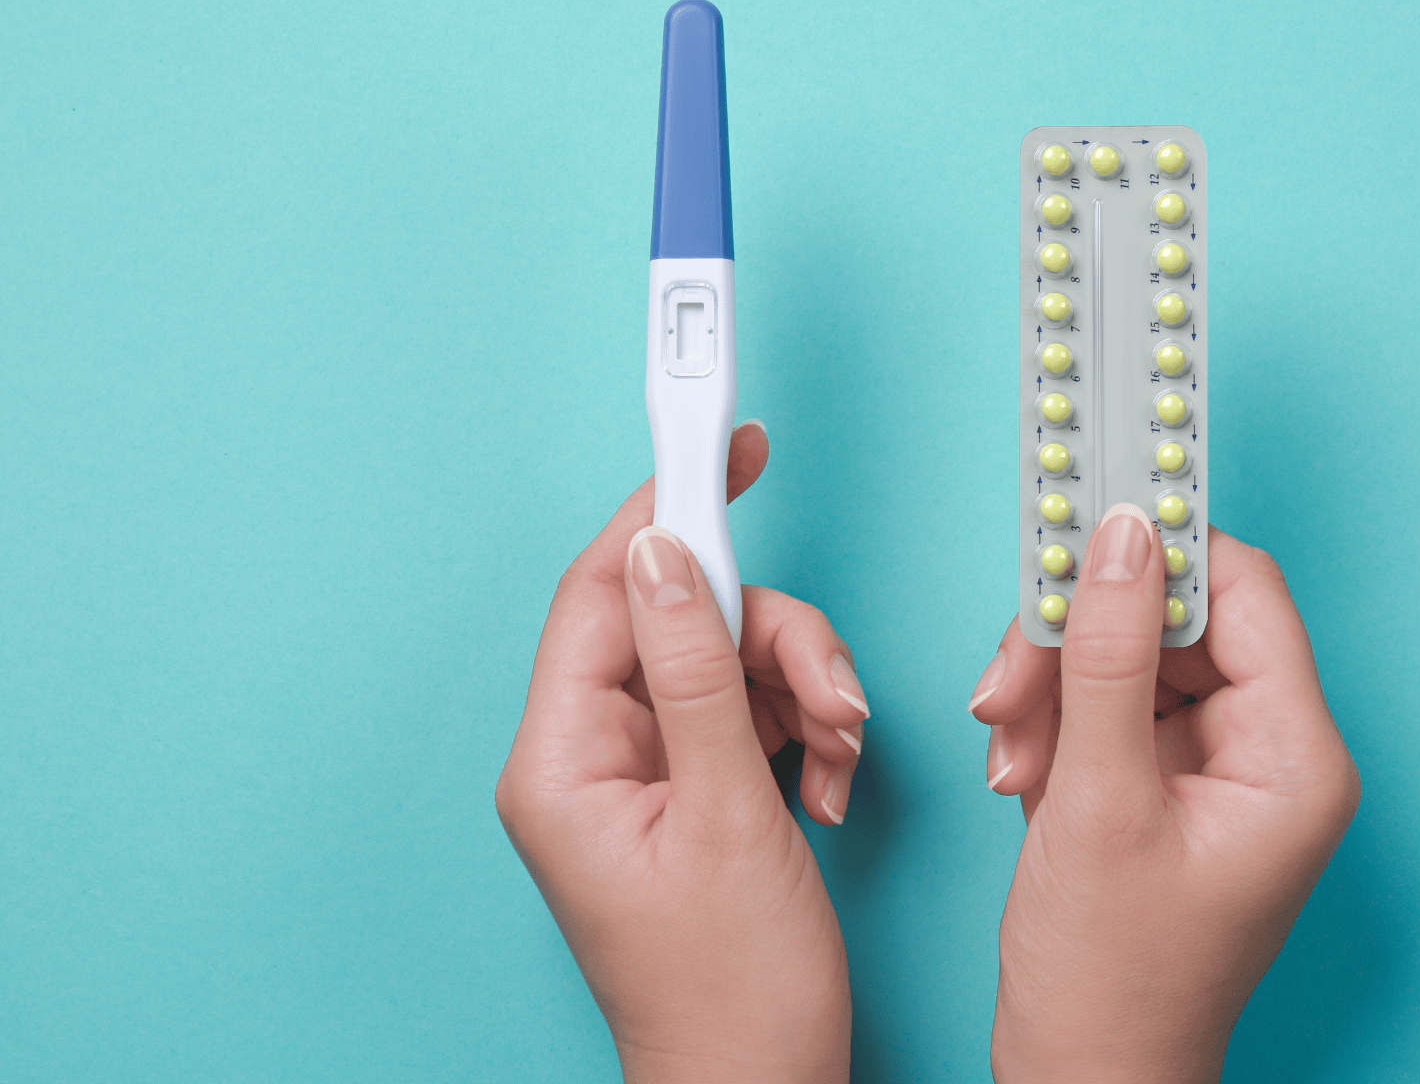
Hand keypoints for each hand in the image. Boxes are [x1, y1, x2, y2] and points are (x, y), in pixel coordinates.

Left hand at [496, 423, 867, 1082]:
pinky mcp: (690, 786)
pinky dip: (804, 728)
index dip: (670, 511)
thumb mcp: (729, 813)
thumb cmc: (733, 988)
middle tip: (834, 692)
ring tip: (841, 757)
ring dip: (804, 689)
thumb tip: (670, 553)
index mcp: (564, 760)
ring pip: (729, 658)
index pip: (605, 590)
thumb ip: (699, 672)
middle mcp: (591, 756)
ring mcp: (643, 771)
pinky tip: (830, 782)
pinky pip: (748, 708)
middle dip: (776, 640)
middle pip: (684, 619)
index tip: (725, 446)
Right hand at [969, 505, 1359, 1082]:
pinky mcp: (1168, 785)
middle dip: (1082, 644)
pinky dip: (1056, 726)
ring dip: (1056, 691)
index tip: (1083, 513)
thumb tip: (1121, 537)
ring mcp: (1218, 770)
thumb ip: (1110, 656)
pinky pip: (1113, 707)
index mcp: (1294, 758)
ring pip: (1133, 659)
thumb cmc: (1110, 979)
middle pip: (1176, 622)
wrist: (1084, 1079)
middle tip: (1011, 683)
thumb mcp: (1096, 800)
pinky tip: (1021, 773)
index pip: (1241, 594)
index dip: (1162, 549)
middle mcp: (1269, 754)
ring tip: (1010, 757)